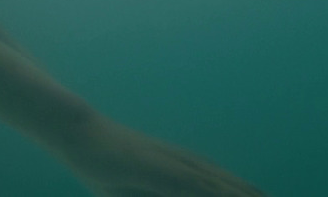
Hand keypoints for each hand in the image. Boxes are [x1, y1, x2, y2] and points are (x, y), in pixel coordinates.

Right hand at [62, 116, 265, 196]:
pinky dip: (229, 194)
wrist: (81, 136)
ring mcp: (181, 165)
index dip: (245, 196)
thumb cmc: (104, 168)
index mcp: (183, 171)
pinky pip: (207, 188)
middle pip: (235, 188)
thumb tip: (166, 194)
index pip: (225, 189)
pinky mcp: (172, 170)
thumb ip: (158, 196)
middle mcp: (189, 165)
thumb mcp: (134, 196)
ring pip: (228, 189)